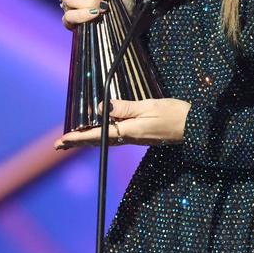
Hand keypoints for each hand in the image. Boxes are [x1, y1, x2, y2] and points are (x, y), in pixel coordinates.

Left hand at [54, 98, 189, 148]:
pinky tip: (96, 133)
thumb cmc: (175, 115)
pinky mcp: (140, 135)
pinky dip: (99, 136)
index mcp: (128, 132)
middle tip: (58, 145)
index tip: (62, 140)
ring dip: (85, 140)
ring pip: (103, 140)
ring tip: (71, 140)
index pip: (97, 135)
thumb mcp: (149, 107)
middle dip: (76, 142)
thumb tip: (100, 108)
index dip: (78, 137)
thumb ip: (124, 108)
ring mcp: (134, 138)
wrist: (195, 127)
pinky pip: (113, 136)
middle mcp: (128, 138)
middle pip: (96, 141)